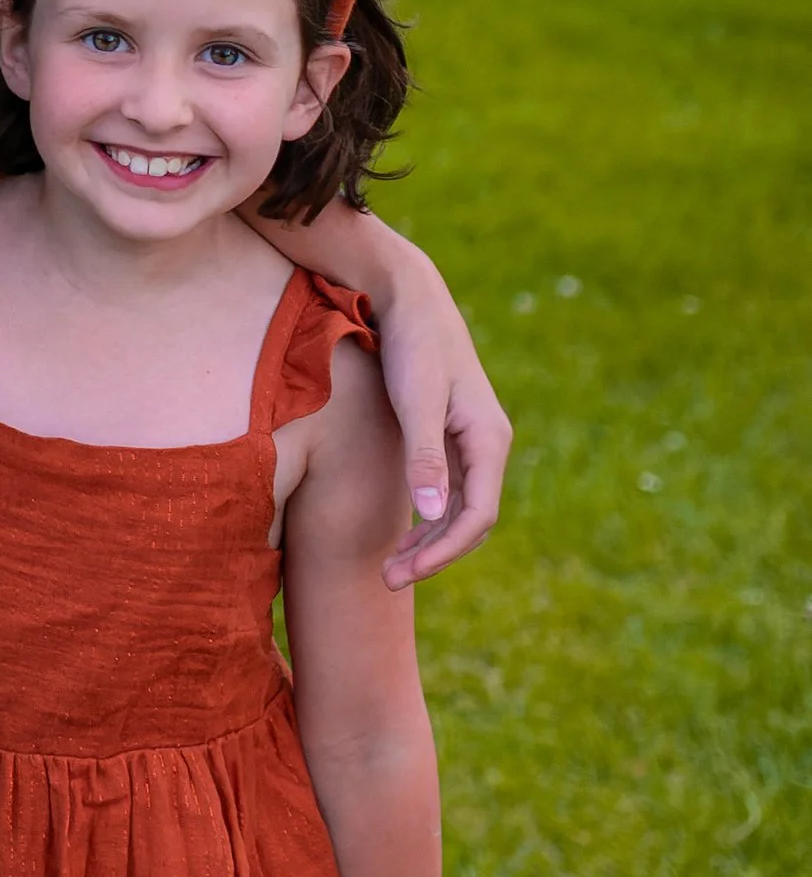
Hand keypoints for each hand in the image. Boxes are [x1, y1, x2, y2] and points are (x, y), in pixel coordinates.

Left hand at [371, 243, 510, 586]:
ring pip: (458, 508)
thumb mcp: (415, 401)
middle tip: (387, 581)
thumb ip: (423, 458)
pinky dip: (426, 516)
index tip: (404, 573)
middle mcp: (487, 443)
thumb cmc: (411, 345)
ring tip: (389, 568)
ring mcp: (471, 439)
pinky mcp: (450, 433)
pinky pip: (447, 490)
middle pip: (470, 519)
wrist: (407, 296)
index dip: (443, 551)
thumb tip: (430, 516)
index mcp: (488, 439)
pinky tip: (400, 532)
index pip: (478, 516)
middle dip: (433, 554)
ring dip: (429, 540)